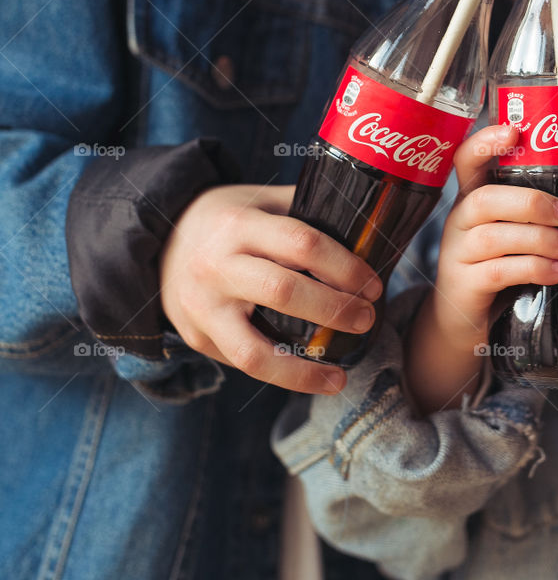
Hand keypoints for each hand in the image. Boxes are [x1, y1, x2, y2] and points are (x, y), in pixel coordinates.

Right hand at [159, 184, 381, 393]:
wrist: (162, 243)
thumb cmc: (229, 221)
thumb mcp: (261, 201)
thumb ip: (308, 211)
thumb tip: (369, 232)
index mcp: (239, 225)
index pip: (301, 243)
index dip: (344, 266)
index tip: (372, 284)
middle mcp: (216, 266)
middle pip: (282, 292)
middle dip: (333, 310)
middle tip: (366, 318)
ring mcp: (202, 308)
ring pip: (254, 351)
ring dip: (303, 371)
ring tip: (339, 378)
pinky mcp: (197, 338)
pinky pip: (243, 364)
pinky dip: (281, 376)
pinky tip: (311, 377)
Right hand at [405, 124, 557, 413]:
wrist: (464, 323)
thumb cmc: (501, 267)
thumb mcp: (513, 233)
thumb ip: (538, 212)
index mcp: (473, 198)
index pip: (467, 160)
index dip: (486, 142)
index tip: (513, 131)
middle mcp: (460, 220)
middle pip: (483, 199)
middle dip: (530, 202)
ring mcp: (457, 254)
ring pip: (493, 237)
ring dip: (539, 240)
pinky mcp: (465, 286)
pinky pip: (498, 272)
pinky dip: (533, 269)